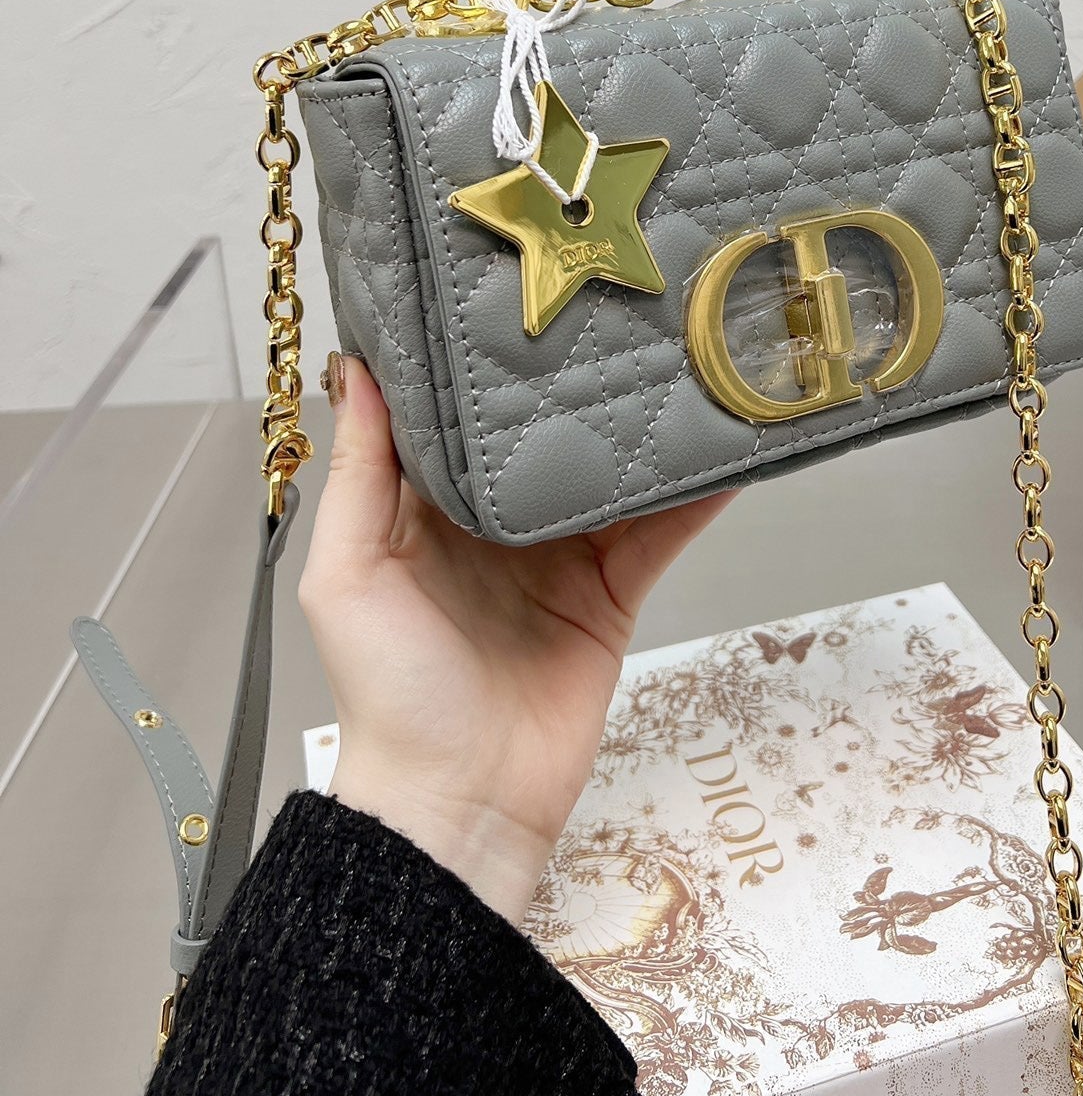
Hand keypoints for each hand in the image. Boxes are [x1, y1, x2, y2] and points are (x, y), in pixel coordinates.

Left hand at [299, 355, 733, 920]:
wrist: (464, 803)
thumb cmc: (391, 693)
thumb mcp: (349, 576)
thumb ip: (359, 476)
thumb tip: (355, 369)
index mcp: (425, 514)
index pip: (455, 421)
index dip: (477, 365)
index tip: (505, 293)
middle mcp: (494, 528)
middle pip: (540, 442)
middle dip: (572, 387)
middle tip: (612, 308)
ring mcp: (560, 561)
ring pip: (606, 480)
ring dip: (639, 433)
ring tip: (677, 362)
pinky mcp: (612, 596)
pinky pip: (657, 537)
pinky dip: (690, 500)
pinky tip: (719, 453)